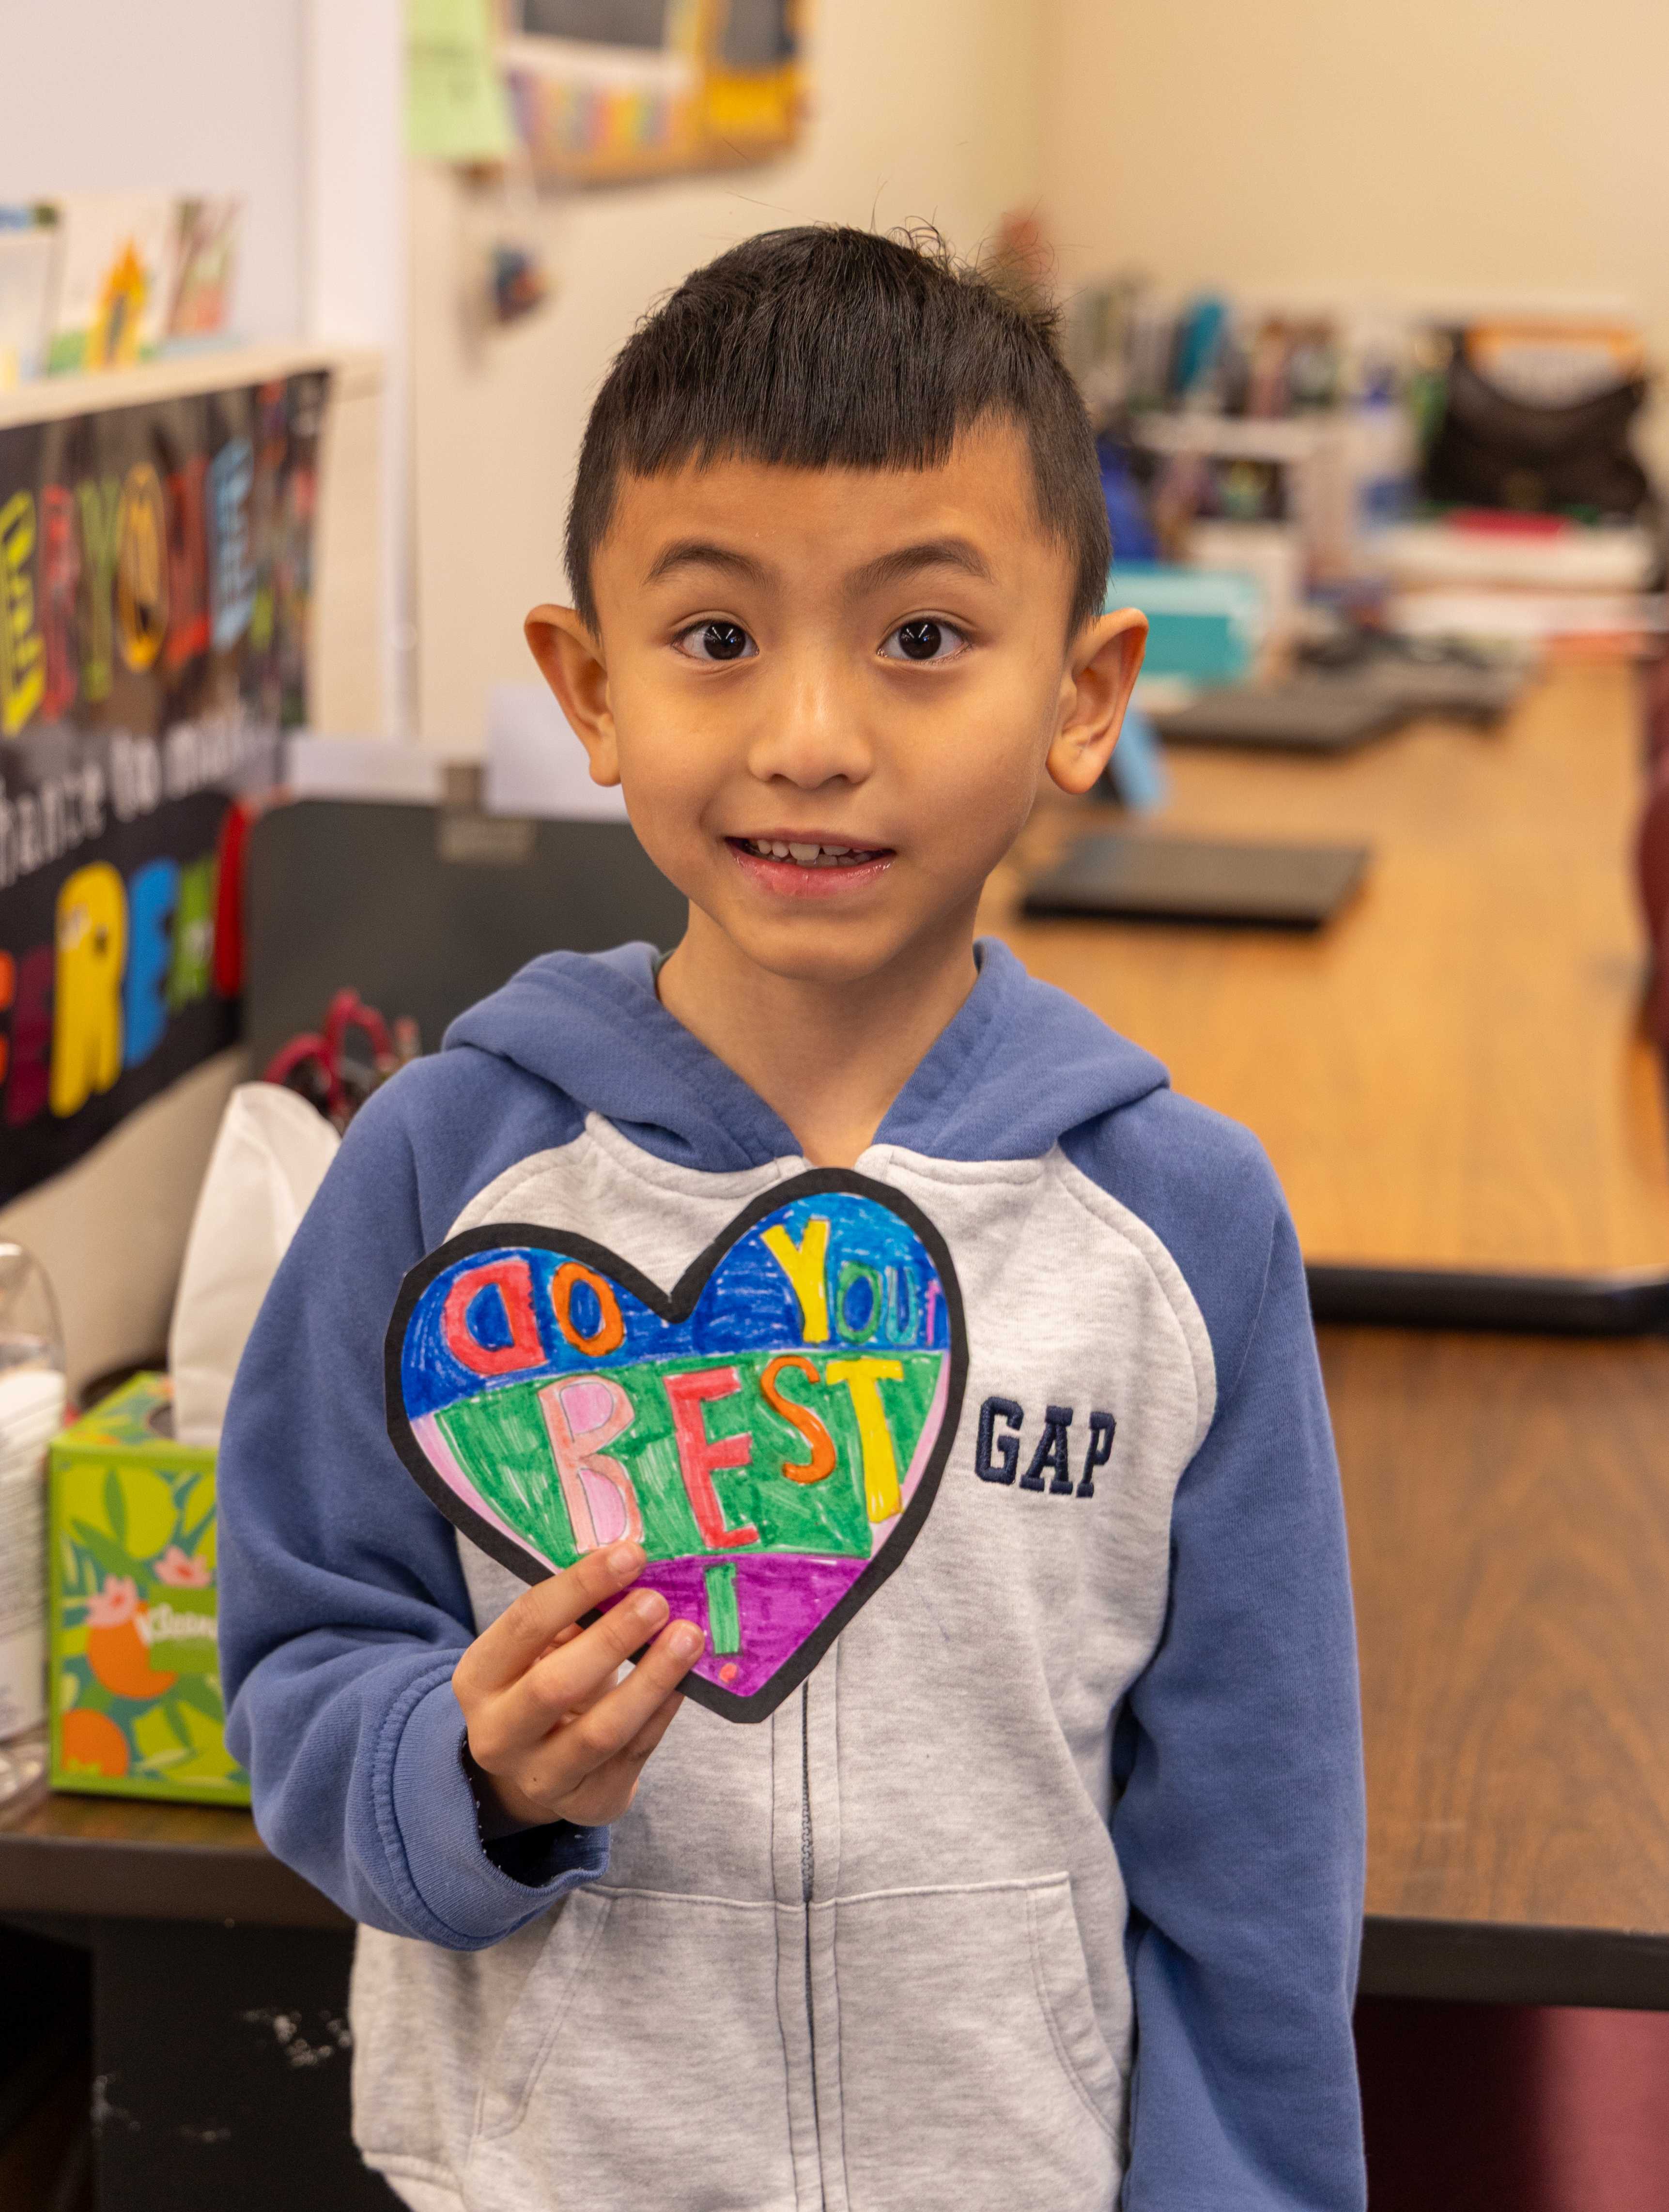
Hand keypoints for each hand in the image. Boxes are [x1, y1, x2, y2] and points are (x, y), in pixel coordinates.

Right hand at [453, 1541, 701, 1830]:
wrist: (537, 1766)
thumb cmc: (546, 1680)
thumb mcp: (542, 1648)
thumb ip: (575, 1614)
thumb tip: (634, 1566)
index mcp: (478, 1679)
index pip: (526, 1623)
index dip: (580, 1586)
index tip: (629, 1555)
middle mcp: (498, 1735)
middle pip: (554, 1686)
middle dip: (612, 1639)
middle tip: (658, 1601)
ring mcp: (542, 1778)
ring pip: (601, 1731)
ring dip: (651, 1679)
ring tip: (688, 1636)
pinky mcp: (589, 1802)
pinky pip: (633, 1753)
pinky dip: (662, 1712)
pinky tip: (687, 1679)